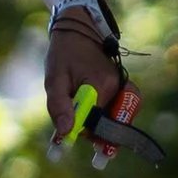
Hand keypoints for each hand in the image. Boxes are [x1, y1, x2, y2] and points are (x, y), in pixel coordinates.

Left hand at [45, 24, 129, 158]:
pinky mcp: (124, 87)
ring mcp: (123, 87)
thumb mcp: (53, 79)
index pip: (95, 122)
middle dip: (91, 132)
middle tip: (73, 130)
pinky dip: (107, 117)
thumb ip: (58, 106)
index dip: (81, 134)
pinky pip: (119, 111)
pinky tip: (94, 116)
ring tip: (81, 121)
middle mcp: (117, 87)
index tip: (64, 146)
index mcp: (101, 85)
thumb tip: (65, 132)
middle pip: (109, 124)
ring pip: (114, 119)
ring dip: (98, 125)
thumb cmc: (63, 54)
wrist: (78, 31)